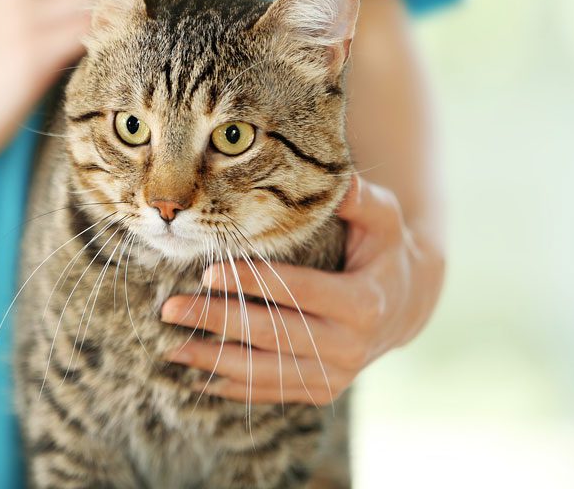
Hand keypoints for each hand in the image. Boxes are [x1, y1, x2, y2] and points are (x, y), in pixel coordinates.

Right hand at [0, 0, 191, 165]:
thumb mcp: (14, 28)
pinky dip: (132, 36)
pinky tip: (161, 54)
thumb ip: (56, 11)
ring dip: (157, 11)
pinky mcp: (29, 48)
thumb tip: (118, 14)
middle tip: (203, 7)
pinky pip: (94, 30)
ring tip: (194, 32)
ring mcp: (26, 11)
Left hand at [159, 175, 444, 404]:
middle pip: (272, 334)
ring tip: (171, 348)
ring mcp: (334, 375)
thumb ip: (360, 200)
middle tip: (171, 309)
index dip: (252, 283)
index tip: (208, 273)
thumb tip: (340, 180)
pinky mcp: (320, 391)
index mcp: (363, 302)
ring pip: (266, 372)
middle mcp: (350, 347)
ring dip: (215, 361)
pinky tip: (196, 377)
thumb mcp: (383, 219)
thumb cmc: (382, 249)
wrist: (402, 304)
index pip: (298, 291)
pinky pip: (271, 391)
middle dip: (217, 321)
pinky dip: (233, 387)